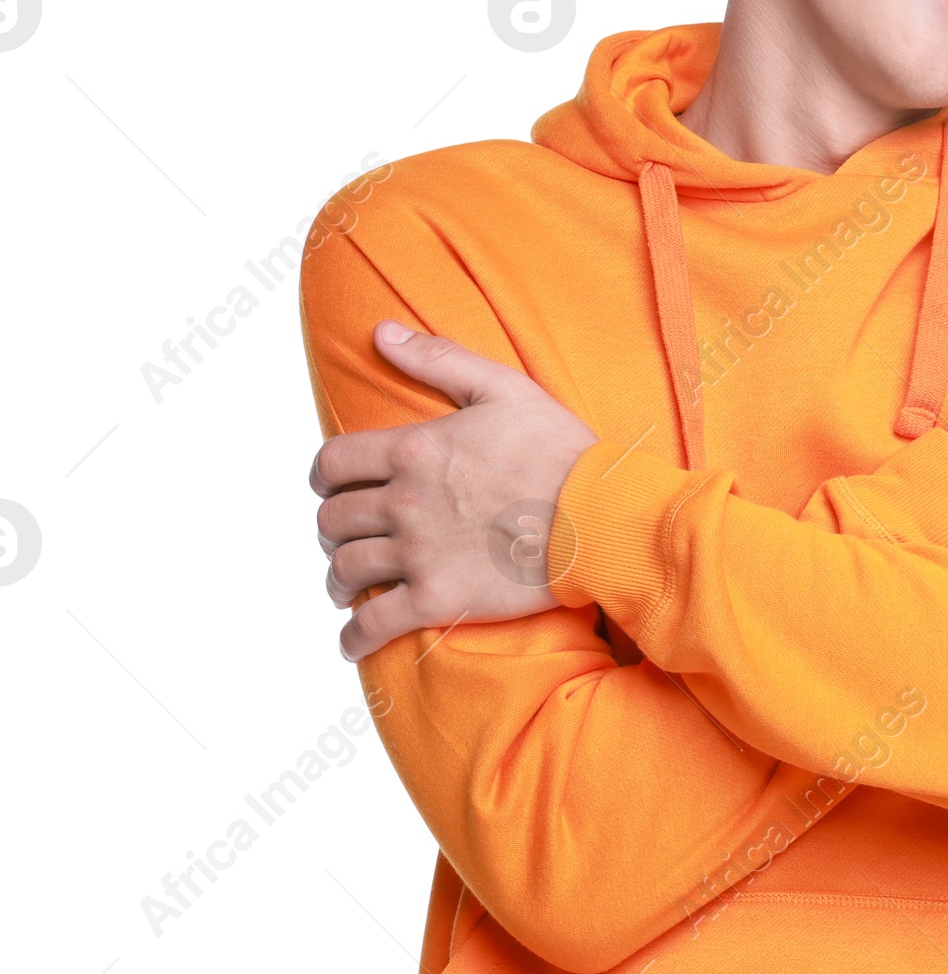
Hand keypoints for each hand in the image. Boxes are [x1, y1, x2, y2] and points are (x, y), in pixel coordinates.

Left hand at [309, 322, 597, 661]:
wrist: (599, 516)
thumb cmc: (560, 451)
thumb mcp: (502, 387)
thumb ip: (437, 358)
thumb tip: (382, 332)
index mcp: (413, 448)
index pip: (333, 463)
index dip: (322, 477)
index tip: (331, 488)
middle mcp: (405, 501)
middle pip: (333, 520)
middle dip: (333, 528)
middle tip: (347, 536)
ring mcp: (419, 553)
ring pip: (346, 570)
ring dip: (339, 579)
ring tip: (347, 585)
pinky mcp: (439, 599)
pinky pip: (374, 624)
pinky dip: (354, 637)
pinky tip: (352, 641)